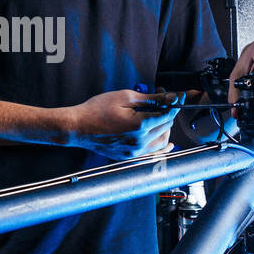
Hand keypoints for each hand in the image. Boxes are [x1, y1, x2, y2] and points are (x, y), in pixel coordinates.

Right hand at [66, 89, 186, 160]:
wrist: (78, 127)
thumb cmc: (96, 110)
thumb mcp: (125, 97)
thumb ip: (151, 99)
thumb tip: (171, 97)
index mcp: (140, 125)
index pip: (168, 114)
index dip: (174, 103)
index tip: (176, 97)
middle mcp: (139, 142)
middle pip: (166, 127)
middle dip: (168, 113)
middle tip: (163, 101)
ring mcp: (134, 151)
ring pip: (162, 142)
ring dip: (166, 129)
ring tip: (163, 117)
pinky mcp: (128, 156)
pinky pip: (152, 153)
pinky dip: (161, 147)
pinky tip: (167, 143)